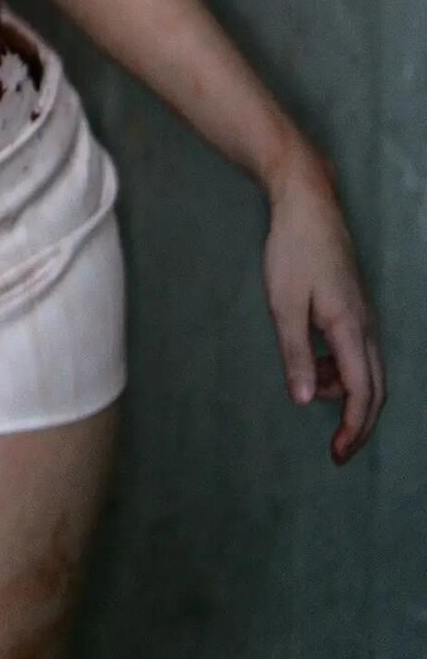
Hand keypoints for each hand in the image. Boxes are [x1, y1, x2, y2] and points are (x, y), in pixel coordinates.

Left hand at [262, 148, 384, 462]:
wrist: (308, 203)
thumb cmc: (292, 250)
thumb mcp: (284, 304)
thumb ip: (295, 353)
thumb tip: (302, 400)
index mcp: (349, 327)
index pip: (361, 391)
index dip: (352, 427)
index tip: (338, 454)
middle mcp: (365, 324)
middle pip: (374, 388)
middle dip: (358, 422)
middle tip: (337, 450)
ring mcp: (363, 314)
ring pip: (366, 369)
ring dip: (342, 390)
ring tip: (306, 385)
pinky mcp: (354, 305)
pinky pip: (356, 350)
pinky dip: (339, 368)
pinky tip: (311, 361)